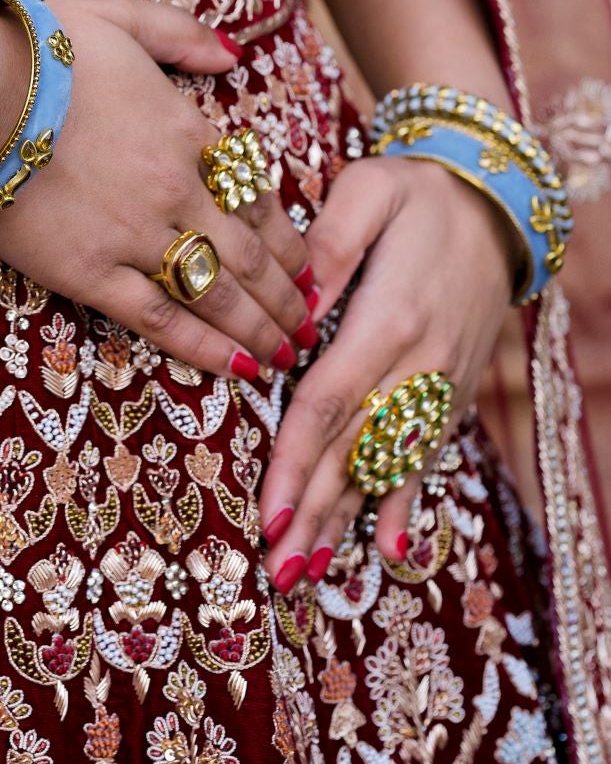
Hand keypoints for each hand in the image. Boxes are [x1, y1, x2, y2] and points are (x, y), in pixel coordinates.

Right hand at [0, 0, 311, 382]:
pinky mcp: (89, 271)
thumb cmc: (37, 44)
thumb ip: (180, 32)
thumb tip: (232, 53)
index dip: (286, 236)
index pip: (254, 192)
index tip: (306, 264)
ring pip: (216, 291)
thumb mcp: (118, 13)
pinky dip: (202, 347)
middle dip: (285, 294)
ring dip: (259, 328)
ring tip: (288, 357)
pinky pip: (158, 317)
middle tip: (309, 325)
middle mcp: (176, 188)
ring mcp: (136, 233)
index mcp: (186, 129)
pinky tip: (235, 369)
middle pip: (249, 252)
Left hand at [257, 154, 516, 591]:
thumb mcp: (368, 191)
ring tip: (309, 572)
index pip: (331, 400)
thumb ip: (327, 242)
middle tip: (276, 567)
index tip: (268, 509)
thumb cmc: (417, 194)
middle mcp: (420, 362)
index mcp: (389, 316)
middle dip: (313, 510)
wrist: (496, 206)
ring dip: (347, 519)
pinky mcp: (452, 392)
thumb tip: (294, 302)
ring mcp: (441, 383)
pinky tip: (389, 549)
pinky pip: (423, 454)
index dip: (297, 458)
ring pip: (387, 463)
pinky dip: (405, 502)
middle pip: (355, 448)